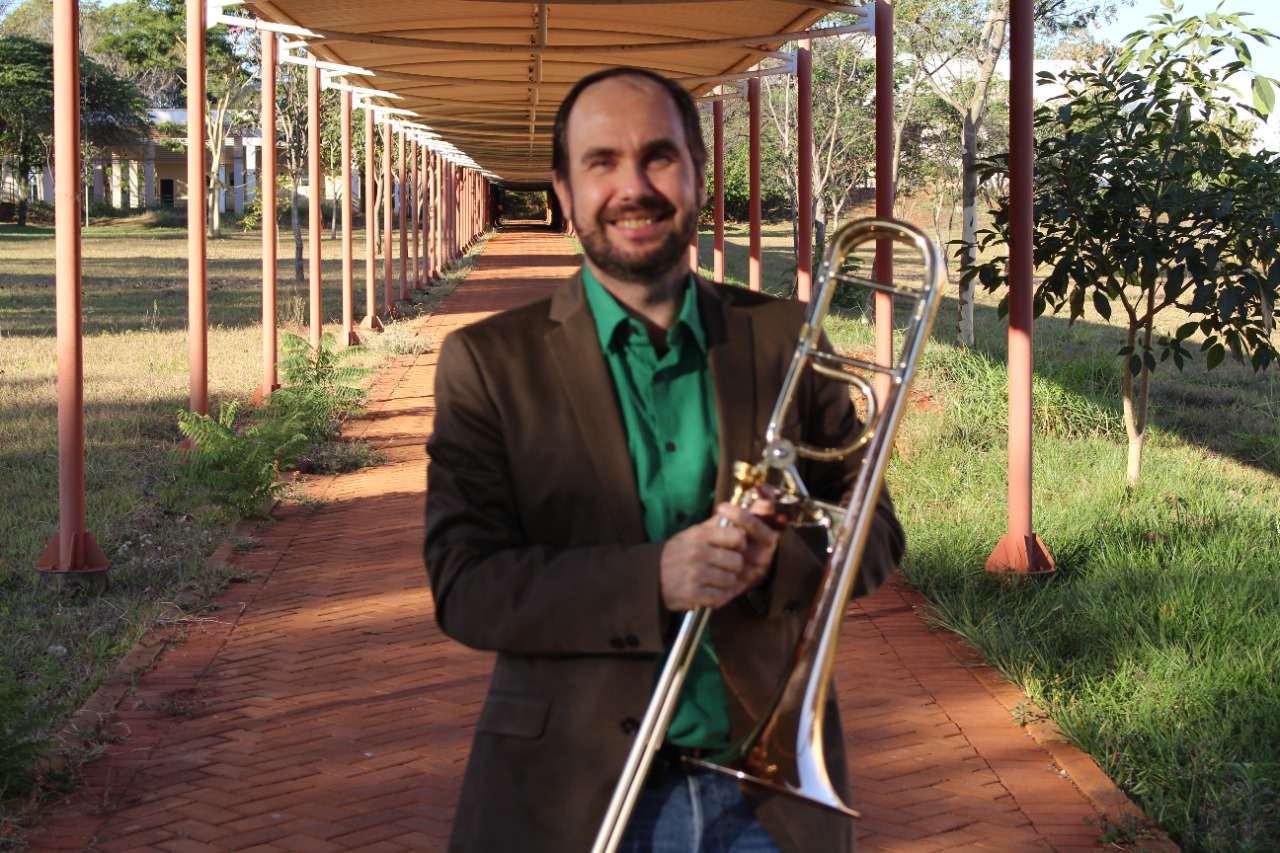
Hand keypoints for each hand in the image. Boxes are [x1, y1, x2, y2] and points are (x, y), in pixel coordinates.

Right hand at [659, 499, 780, 610]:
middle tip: (725, 569)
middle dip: (734, 568)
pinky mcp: (692, 594)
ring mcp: (695, 574)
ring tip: (713, 582)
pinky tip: (708, 593)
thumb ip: (712, 525)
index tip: (734, 550)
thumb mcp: (689, 535)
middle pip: (736, 561)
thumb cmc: (674, 555)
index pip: (736, 536)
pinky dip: (716, 598)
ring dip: (725, 584)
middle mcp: (698, 553)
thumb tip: (733, 513)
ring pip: (730, 581)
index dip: (740, 544)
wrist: (648, 578)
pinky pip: (718, 597)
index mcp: (698, 535)